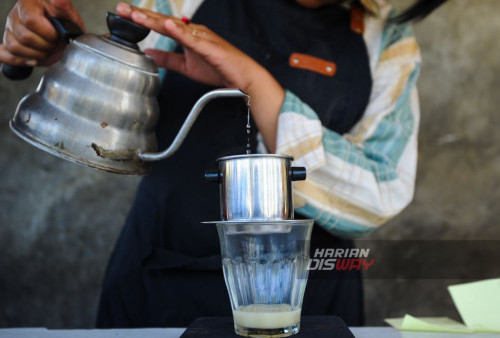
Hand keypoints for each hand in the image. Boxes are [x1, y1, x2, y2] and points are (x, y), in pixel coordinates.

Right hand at [0, 0, 84, 66]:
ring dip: (36, 55)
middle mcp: (15, 15)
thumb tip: (59, 0)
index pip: (30, 20)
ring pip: (15, 47)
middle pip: (24, 36)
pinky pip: (6, 54)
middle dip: (45, 46)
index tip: (58, 37)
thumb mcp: (69, 16)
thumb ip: (64, 7)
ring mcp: (10, 29)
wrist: (63, 39)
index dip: (47, 33)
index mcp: (29, 4)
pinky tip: (32, 59)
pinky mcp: (8, 43)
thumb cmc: (66, 27)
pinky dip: (20, 60)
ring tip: (47, 51)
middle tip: (55, 46)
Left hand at [117, 2, 283, 151]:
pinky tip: (168, 26)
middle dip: (141, 15)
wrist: (243, 79)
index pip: (160, 25)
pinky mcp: (210, 47)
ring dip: (155, 20)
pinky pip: (193, 39)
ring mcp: (202, 38)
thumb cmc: (219, 69)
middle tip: (121, 9)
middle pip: (163, 21)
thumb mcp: (186, 66)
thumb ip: (168, 59)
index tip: (123, 15)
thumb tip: (149, 53)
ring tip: (136, 15)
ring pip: (175, 27)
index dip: (141, 19)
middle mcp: (193, 32)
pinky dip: (180, 32)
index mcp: (188, 35)